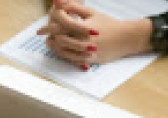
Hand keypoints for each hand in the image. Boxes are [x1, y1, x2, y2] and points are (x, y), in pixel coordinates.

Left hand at [36, 0, 152, 66]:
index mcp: (84, 27)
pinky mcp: (91, 61)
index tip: (41, 28)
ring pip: (64, 52)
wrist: (126, 38)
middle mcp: (85, 40)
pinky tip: (60, 51)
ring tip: (50, 43)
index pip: (61, 25)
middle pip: (60, 39)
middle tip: (43, 36)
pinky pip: (73, 60)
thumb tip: (57, 2)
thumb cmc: (107, 23)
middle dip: (50, 37)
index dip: (49, 26)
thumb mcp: (92, 13)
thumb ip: (73, 7)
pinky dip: (64, 55)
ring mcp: (88, 52)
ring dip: (54, 47)